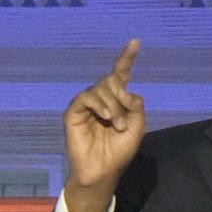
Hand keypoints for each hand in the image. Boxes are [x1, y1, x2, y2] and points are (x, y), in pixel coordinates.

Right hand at [63, 39, 145, 211]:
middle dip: (122, 96)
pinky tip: (107, 117)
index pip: (121, 74)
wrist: (104, 169)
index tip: (135, 42)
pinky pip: (86, 97)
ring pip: (101, 88)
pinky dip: (100, 105)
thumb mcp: (137, 126)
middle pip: (112, 80)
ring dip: (114, 106)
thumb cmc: (120, 149)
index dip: (127, 58)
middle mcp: (102, 98)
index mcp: (118, 100)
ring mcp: (87, 104)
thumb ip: (136, 106)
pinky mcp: (74, 112)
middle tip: (125, 120)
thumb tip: (128, 91)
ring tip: (118, 126)